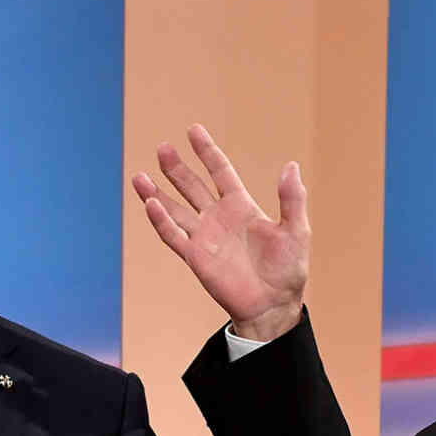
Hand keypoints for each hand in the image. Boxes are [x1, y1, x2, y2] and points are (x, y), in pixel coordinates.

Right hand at [132, 124, 309, 341]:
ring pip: (175, 209)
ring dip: (157, 193)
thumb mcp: (297, 230)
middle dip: (177, 168)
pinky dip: (161, 221)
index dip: (207, 152)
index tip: (193, 130)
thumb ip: (292, 199)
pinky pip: (173, 236)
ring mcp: (205, 237)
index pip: (220, 172)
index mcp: (242, 207)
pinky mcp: (196, 257)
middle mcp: (219, 218)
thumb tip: (291, 166)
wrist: (274, 304)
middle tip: (163, 148)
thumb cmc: (288, 270)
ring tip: (139, 176)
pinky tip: (151, 204)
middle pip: (192, 186)